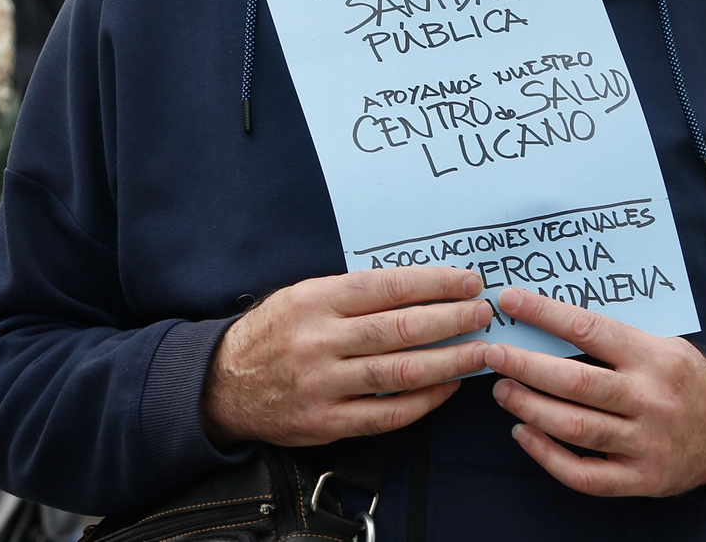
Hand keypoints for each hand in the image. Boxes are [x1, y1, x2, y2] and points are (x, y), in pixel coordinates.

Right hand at [202, 267, 491, 446]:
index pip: (388, 287)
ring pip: (401, 372)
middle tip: (483, 314)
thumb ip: (352, 293)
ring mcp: (324, 385)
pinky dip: (424, 400)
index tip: (468, 282)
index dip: (435, 284)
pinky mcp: (327, 422)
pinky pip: (387, 413)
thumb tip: (420, 288)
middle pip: (401, 329)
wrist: (222, 385)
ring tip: (479, 351)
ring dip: (449, 361)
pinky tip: (448, 387)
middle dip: (451, 320)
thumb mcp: (302, 295)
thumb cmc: (273, 332)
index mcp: (315, 301)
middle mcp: (320, 341)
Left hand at [484, 287, 705, 497]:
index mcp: (656, 357)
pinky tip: (523, 434)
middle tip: (493, 354)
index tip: (510, 301)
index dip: (545, 314)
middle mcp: (650, 399)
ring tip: (502, 390)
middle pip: (575, 382)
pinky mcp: (640, 478)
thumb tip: (553, 320)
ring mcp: (645, 443)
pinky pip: (584, 473)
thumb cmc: (686, 382)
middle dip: (525, 366)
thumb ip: (619, 339)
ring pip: (575, 427)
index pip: (590, 329)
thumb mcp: (665, 346)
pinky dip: (547, 456)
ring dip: (530, 407)